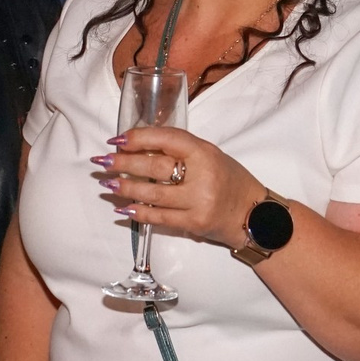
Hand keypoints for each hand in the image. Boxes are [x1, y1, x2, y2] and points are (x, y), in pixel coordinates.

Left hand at [94, 126, 262, 248]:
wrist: (255, 215)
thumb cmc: (231, 181)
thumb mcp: (211, 156)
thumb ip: (181, 151)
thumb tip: (139, 146)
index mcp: (206, 152)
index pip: (167, 138)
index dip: (139, 137)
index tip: (117, 139)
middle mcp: (203, 175)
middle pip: (155, 166)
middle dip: (124, 164)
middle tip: (103, 163)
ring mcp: (199, 201)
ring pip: (153, 193)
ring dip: (126, 188)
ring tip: (108, 184)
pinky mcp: (195, 223)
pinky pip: (160, 217)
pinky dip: (138, 213)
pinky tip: (123, 208)